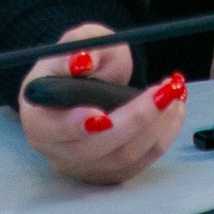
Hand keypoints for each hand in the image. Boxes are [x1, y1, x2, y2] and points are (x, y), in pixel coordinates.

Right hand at [18, 23, 188, 184]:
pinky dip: (162, 138)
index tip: (103, 114)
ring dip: (156, 127)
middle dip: (136, 120)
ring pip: (123, 158)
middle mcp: (56, 150)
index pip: (51, 129)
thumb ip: (77, 46)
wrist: (87, 80)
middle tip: (164, 91)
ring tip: (175, 94)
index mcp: (37, 117)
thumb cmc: (78, 60)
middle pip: (95, 148)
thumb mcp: (78, 41)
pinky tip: (175, 111)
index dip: (75, 126)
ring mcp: (82, 166)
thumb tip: (82, 60)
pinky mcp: (108, 172)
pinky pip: (139, 163)